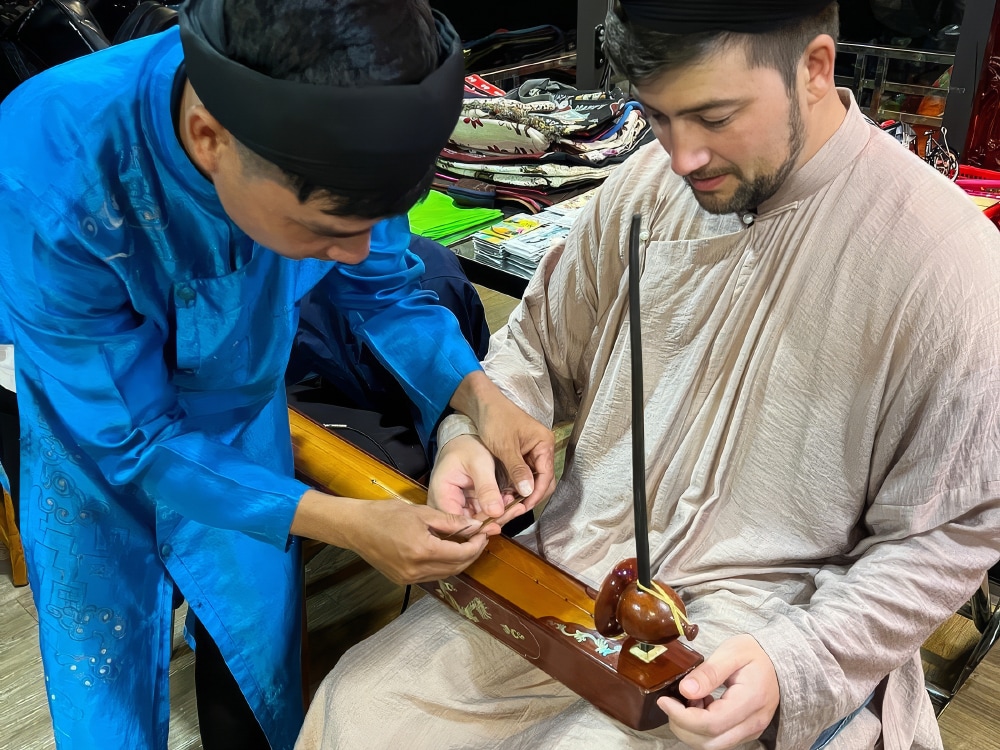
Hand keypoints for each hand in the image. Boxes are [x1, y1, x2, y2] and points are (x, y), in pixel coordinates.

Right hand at [292, 490, 488, 584]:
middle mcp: (417, 570)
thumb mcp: (422, 512)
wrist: (356, 527)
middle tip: (479, 539)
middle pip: (456, 568)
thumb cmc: (386, 514)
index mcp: (423, 551)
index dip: (476, 545)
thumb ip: (450, 521)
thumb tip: (474, 526)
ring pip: (445, 574)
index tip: (484, 534)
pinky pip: (431, 575)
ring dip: (459, 561)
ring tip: (466, 544)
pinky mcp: (402, 580)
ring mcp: (409, 578)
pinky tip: (447, 551)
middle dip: (471, 554)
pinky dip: (443, 565)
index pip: (461, 554)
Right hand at [427, 434, 529, 533]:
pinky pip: (483, 514)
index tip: (499, 523)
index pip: (456, 521)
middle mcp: (446, 505)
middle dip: (493, 521)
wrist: (465, 440)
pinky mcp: (469, 506)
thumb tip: (496, 513)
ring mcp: (458, 506)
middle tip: (516, 510)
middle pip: (468, 525)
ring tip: (517, 505)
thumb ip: (486, 488)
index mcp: (441, 494)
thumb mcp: (478, 463)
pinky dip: (498, 510)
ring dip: (499, 516)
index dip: (477, 527)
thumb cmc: (467, 447)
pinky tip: (511, 503)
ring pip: (478, 522)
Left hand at [449, 371, 555, 515]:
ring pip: (533, 478)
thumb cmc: (495, 419)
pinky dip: (517, 484)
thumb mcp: (505, 446)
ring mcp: (532, 451)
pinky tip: (506, 492)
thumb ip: (517, 469)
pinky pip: (524, 473)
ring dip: (523, 491)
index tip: (523, 507)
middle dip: (531, 495)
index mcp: (544, 443)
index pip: (547, 475)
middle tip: (515, 508)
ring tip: (508, 503)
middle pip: (543, 479)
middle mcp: (542, 448)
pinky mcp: (521, 454)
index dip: (536, 493)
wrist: (482, 403)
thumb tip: (528, 491)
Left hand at [656, 635, 779, 749]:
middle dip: (682, 726)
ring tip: (688, 700)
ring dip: (691, 729)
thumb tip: (686, 690)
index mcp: (750, 700)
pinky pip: (719, 739)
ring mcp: (751, 730)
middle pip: (709, 742)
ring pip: (712, 745)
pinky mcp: (746, 731)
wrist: (778, 661)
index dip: (682, 716)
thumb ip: (709, 672)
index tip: (664, 700)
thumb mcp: (731, 652)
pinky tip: (700, 705)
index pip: (711, 723)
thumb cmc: (755, 653)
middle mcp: (753, 723)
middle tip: (672, 701)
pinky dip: (701, 729)